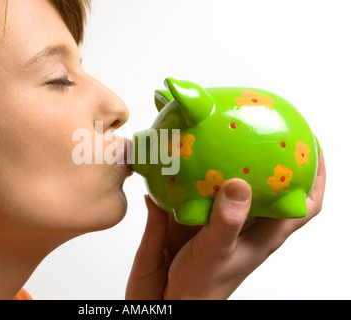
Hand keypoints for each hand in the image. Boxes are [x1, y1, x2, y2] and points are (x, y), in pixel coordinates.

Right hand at [126, 150, 325, 299]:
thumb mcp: (216, 251)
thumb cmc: (202, 286)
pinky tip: (192, 162)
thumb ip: (227, 221)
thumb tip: (238, 184)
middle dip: (278, 161)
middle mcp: (250, 224)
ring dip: (240, 165)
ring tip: (232, 139)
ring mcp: (228, 221)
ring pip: (242, 188)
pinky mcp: (205, 220)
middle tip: (269, 132)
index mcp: (266, 234)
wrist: (177, 300)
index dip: (316, 176)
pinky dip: (206, 175)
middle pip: (276, 189)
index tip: (312, 145)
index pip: (305, 204)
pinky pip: (210, 192)